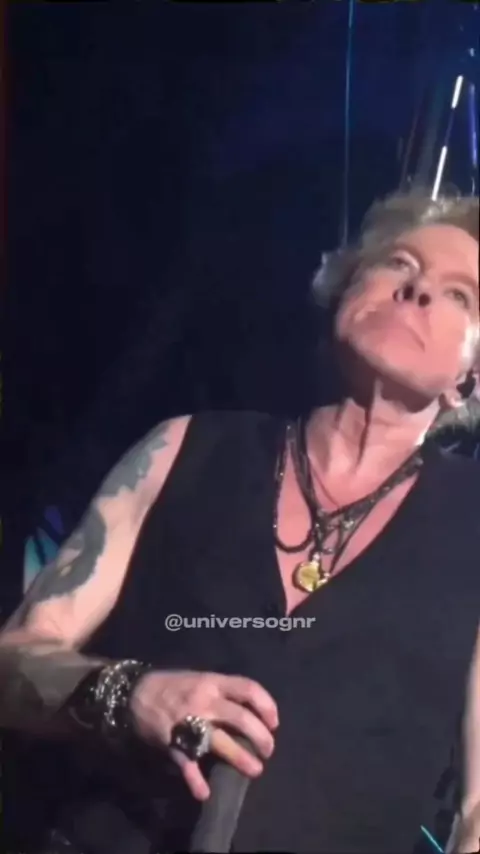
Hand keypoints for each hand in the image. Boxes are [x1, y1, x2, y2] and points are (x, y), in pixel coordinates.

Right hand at [129, 670, 278, 799]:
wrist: (133, 692)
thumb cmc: (171, 685)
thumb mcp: (199, 678)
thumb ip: (221, 692)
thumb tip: (249, 710)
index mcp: (212, 682)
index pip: (248, 688)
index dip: (266, 705)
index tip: (274, 722)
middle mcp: (204, 700)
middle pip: (241, 718)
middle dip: (260, 737)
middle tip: (268, 751)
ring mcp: (188, 722)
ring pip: (220, 742)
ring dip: (240, 758)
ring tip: (255, 771)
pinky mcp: (173, 742)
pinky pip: (187, 764)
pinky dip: (195, 780)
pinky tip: (204, 793)